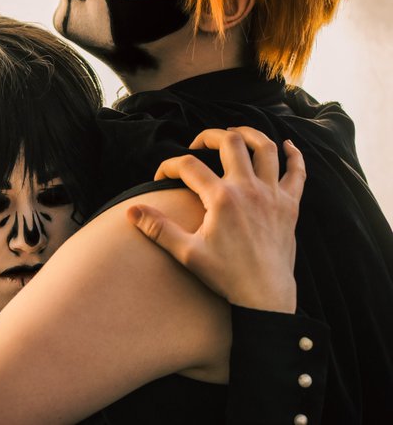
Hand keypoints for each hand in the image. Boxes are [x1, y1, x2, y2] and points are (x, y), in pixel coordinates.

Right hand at [126, 127, 305, 312]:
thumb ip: (157, 228)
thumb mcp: (186, 252)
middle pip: (230, 143)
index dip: (170, 166)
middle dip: (210, 136)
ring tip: (236, 133)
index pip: (189, 166)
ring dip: (250, 135)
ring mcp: (272, 194)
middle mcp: (248, 189)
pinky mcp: (289, 205)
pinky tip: (288, 146)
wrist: (264, 296)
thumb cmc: (226, 275)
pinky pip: (297, 172)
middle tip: (198, 144)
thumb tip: (131, 211)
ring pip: (266, 148)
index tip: (161, 177)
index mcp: (221, 198)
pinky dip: (294, 156)